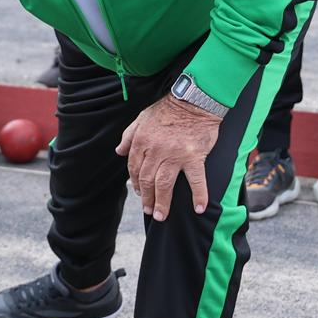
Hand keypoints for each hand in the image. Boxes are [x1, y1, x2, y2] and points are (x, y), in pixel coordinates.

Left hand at [115, 95, 222, 220]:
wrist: (194, 100)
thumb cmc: (167, 109)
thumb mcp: (141, 118)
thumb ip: (129, 136)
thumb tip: (118, 151)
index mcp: (141, 141)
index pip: (134, 168)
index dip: (135, 183)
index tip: (139, 193)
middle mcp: (155, 150)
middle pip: (147, 180)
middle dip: (147, 198)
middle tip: (149, 211)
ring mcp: (175, 155)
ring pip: (164, 185)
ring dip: (162, 203)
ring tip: (161, 216)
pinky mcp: (194, 157)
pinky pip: (196, 180)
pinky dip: (198, 195)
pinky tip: (199, 209)